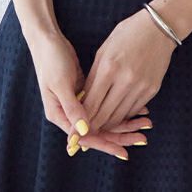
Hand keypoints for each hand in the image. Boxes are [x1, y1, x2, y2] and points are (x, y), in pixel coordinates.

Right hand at [26, 28, 153, 159]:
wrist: (46, 40)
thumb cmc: (51, 60)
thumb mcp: (60, 83)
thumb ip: (72, 107)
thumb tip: (86, 130)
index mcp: (59, 115)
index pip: (86, 136)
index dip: (105, 143)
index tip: (124, 151)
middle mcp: (69, 112)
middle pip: (97, 130)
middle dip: (120, 134)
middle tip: (142, 137)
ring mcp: (77, 102)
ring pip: (103, 117)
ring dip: (123, 120)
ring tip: (145, 122)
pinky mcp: (85, 91)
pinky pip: (104, 104)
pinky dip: (119, 106)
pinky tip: (137, 107)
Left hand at [77, 8, 176, 138]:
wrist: (159, 28)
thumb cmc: (127, 34)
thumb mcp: (104, 51)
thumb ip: (93, 76)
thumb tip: (84, 100)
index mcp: (109, 68)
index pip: (91, 104)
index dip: (81, 120)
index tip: (74, 130)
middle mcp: (125, 80)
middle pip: (104, 115)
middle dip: (93, 126)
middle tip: (85, 133)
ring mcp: (140, 87)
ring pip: (119, 117)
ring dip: (108, 123)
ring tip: (99, 125)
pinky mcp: (152, 90)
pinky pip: (133, 110)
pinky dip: (123, 115)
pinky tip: (117, 114)